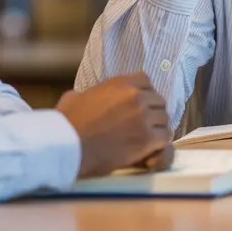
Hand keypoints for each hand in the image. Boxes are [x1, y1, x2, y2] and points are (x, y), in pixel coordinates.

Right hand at [56, 73, 173, 177]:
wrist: (68, 147)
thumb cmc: (67, 124)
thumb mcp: (74, 98)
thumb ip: (88, 94)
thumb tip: (84, 97)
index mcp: (120, 83)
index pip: (145, 80)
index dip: (144, 93)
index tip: (139, 105)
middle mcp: (135, 96)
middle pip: (158, 101)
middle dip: (153, 113)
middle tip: (144, 126)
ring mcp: (143, 116)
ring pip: (164, 119)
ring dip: (157, 129)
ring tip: (147, 139)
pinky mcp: (146, 138)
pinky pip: (165, 137)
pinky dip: (159, 145)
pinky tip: (149, 150)